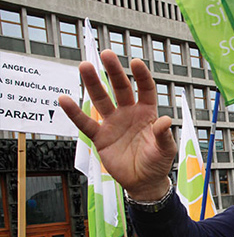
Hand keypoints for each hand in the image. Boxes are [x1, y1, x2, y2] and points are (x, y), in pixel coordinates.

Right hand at [58, 50, 176, 200]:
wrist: (143, 182)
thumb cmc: (157, 163)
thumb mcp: (165, 150)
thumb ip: (164, 135)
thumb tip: (165, 120)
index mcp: (147, 113)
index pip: (145, 89)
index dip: (141, 76)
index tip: (135, 62)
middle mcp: (129, 113)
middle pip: (120, 88)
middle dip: (113, 71)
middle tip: (106, 54)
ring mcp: (113, 123)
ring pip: (101, 100)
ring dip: (92, 84)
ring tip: (84, 66)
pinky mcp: (100, 137)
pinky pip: (86, 123)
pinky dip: (75, 113)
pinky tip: (64, 99)